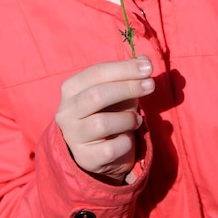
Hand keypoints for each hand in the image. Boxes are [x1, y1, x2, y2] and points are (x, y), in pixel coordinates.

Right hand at [55, 56, 154, 184]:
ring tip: (137, 119)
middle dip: (128, 88)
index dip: (123, 68)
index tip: (148, 68)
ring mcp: (73, 136)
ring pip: (102, 123)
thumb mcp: (117, 90)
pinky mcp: (84, 158)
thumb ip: (129, 73)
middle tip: (151, 85)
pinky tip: (128, 138)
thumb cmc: (107, 111)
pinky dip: (125, 141)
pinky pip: (110, 149)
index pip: (96, 72)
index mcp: (71, 88)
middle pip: (97, 95)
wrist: (95, 150)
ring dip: (128, 118)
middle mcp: (66, 111)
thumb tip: (145, 60)